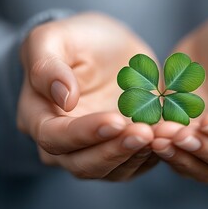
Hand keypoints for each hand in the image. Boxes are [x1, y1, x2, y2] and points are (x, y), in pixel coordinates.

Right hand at [17, 13, 158, 180]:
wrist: (106, 47)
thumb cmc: (75, 40)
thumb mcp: (52, 38)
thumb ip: (47, 66)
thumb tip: (63, 99)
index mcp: (39, 116)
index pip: (55, 137)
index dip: (84, 133)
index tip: (115, 120)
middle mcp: (63, 142)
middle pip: (83, 164)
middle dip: (114, 151)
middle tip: (143, 132)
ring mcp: (94, 149)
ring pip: (112, 170)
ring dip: (136, 155)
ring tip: (159, 135)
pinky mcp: (122, 149)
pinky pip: (136, 163)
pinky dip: (153, 153)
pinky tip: (168, 136)